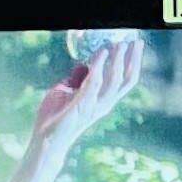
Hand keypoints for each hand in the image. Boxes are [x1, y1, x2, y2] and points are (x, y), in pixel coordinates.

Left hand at [8, 34, 143, 181]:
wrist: (45, 140)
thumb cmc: (55, 117)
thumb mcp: (66, 91)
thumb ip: (76, 79)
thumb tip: (83, 64)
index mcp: (102, 101)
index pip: (124, 81)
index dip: (132, 63)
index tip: (134, 45)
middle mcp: (103, 104)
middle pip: (126, 80)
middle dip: (132, 59)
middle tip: (135, 41)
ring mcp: (94, 106)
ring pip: (114, 80)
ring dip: (118, 60)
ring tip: (120, 43)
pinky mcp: (81, 106)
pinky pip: (93, 83)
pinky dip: (98, 66)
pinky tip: (100, 53)